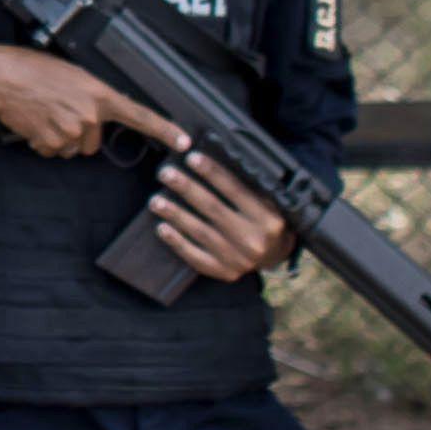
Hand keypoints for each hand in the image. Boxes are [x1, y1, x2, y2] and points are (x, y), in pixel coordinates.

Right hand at [0, 44, 155, 158]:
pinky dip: (42, 141)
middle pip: (93, 140)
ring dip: (59, 136)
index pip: (140, 115)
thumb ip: (91, 96)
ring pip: (72, 147)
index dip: (165, 130)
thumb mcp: (72, 74)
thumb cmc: (32, 69)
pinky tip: (33, 121)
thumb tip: (95, 117)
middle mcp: (89, 115)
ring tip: (43, 113)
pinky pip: (52, 150)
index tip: (184, 142)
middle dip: (79, 131)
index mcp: (99, 93)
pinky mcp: (50, 142)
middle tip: (58, 110)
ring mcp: (70, 130)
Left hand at [121, 107, 300, 282]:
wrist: (275, 255)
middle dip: (187, 189)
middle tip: (165, 173)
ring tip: (155, 200)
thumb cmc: (266, 219)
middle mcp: (254, 239)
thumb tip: (213, 157)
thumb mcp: (268, 201)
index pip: (235, 190)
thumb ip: (248, 184)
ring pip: (201, 232)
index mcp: (268, 218)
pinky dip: (177, 242)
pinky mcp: (224, 272)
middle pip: (213, 209)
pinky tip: (161, 228)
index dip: (212, 173)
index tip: (190, 157)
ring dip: (175, 214)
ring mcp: (238, 259)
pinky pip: (196, 257)